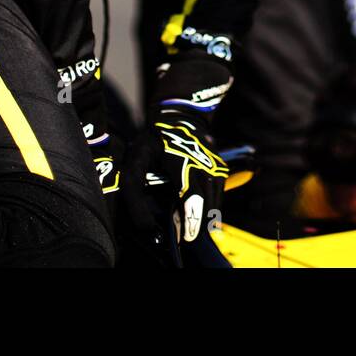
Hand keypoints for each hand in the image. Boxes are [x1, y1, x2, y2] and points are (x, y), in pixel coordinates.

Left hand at [125, 112, 228, 246]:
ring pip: (215, 206)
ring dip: (202, 217)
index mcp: (184, 164)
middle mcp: (206, 167)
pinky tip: (192, 207)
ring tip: (184, 220)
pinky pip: (217, 197)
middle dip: (195, 224)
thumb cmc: (154, 141)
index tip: (187, 238)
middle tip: (180, 232)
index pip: (194, 199)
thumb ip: (134, 194)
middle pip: (207, 208)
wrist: (180, 117)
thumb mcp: (135, 162)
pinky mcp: (221, 171)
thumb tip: (147, 226)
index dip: (192, 222)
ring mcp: (216, 169)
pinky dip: (206, 207)